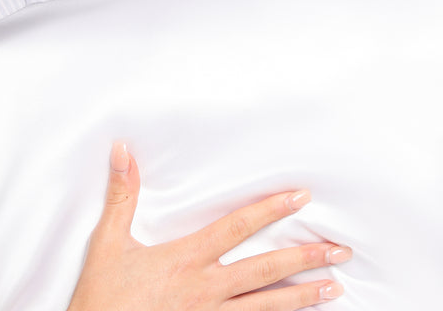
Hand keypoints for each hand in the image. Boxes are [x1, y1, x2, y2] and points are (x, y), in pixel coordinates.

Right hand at [67, 142, 350, 310]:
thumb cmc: (102, 297)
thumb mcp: (108, 243)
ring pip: (266, 307)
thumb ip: (122, 195)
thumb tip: (123, 148)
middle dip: (305, 258)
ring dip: (303, 297)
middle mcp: (205, 290)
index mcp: (186, 259)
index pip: (237, 228)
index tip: (301, 198)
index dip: (270, 210)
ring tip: (335, 287)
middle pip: (265, 270)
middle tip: (340, 250)